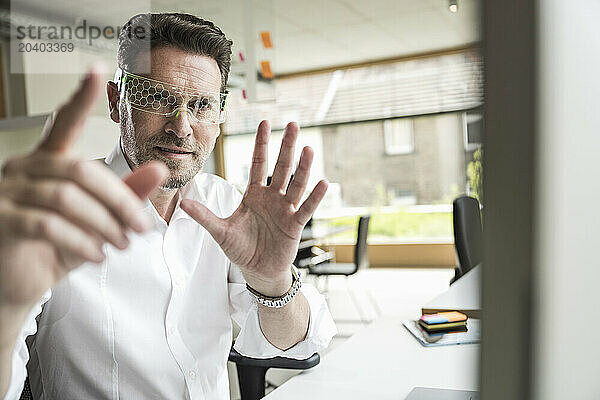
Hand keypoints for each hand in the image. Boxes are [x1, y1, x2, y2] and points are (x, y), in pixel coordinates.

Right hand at [0, 66, 167, 313]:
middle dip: (120, 201)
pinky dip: (81, 241)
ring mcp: (7, 191)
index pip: (64, 122)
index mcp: (48, 160)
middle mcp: (25, 167)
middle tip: (141, 228)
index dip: (80, 97)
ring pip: (66, 198)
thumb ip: (127, 194)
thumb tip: (160, 167)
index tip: (97, 69)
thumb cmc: (58, 246)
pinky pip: (48, 225)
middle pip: (82, 170)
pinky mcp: (0, 219)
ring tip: (122, 245)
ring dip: (104, 224)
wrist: (20, 283)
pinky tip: (97, 256)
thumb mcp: (99, 220)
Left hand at [181, 121, 327, 295]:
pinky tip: (323, 183)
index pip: (258, 163)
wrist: (257, 270)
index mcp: (254, 194)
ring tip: (308, 149)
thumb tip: (183, 204)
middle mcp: (272, 197)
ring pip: (295, 184)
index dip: (261, 143)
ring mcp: (285, 210)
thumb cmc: (240, 248)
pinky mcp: (294, 225)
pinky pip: (306, 209)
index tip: (264, 122)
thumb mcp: (220, 231)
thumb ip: (205, 216)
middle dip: (286, 146)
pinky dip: (314, 197)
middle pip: (280, 167)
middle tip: (293, 124)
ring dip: (303, 168)